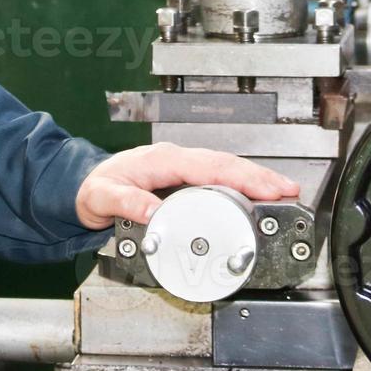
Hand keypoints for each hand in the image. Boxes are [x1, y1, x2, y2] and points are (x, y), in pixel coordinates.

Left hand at [76, 143, 299, 229]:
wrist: (81, 187)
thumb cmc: (93, 189)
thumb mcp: (101, 197)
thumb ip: (126, 203)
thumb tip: (153, 211)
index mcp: (162, 160)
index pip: (210, 166)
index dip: (242, 176)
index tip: (266, 187)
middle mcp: (176, 159)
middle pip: (227, 164)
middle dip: (260, 176)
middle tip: (289, 191)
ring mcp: (182, 167)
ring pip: (227, 169)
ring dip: (256, 180)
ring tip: (283, 193)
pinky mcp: (185, 178)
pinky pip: (219, 177)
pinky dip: (242, 185)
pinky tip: (257, 196)